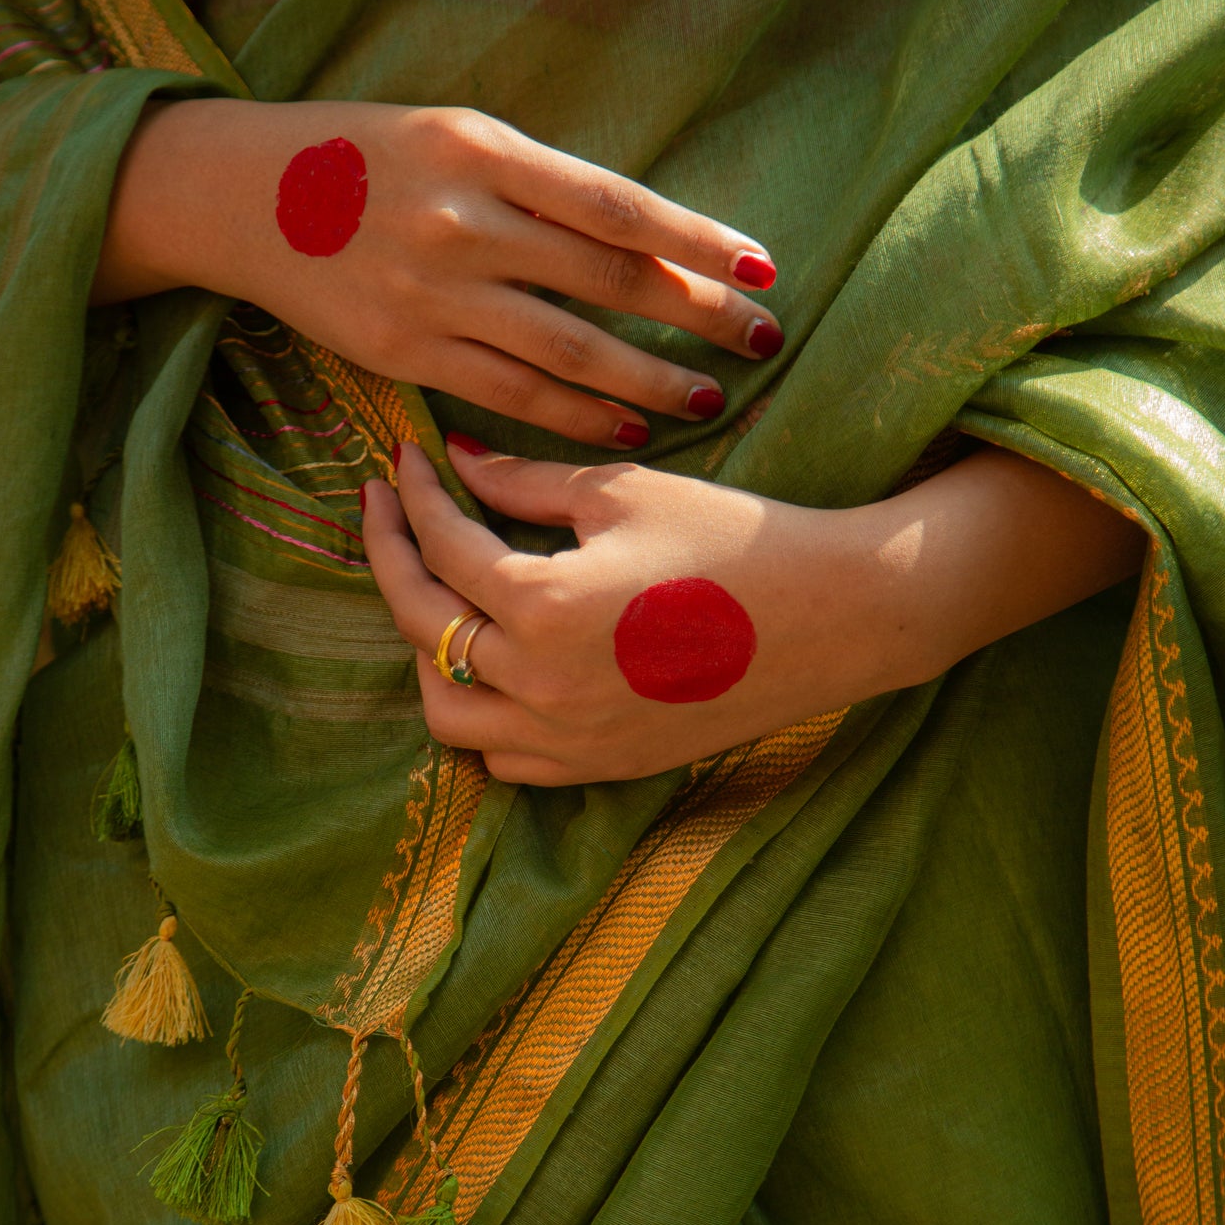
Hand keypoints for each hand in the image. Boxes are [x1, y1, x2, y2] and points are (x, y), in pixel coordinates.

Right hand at [92, 99, 782, 451]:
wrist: (243, 194)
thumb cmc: (367, 158)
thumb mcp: (456, 134)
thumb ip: (539, 183)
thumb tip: (648, 239)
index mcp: (484, 149)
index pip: (618, 206)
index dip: (697, 240)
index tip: (762, 267)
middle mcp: (462, 221)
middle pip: (606, 279)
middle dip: (695, 315)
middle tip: (762, 339)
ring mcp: (431, 292)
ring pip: (568, 350)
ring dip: (649, 380)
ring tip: (708, 397)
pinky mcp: (404, 351)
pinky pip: (510, 395)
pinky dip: (577, 417)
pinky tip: (628, 429)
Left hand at [363, 438, 1145, 785]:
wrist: (833, 615)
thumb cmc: (734, 536)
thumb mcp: (623, 491)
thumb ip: (524, 482)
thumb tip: (455, 463)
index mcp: (541, 605)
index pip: (444, 545)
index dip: (416, 495)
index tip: (407, 459)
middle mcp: (539, 685)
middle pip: (424, 627)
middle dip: (395, 559)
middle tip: (391, 512)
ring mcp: (568, 738)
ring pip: (448, 713)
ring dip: (427, 654)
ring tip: (434, 599)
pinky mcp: (600, 766)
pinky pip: (506, 756)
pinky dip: (483, 715)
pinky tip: (494, 667)